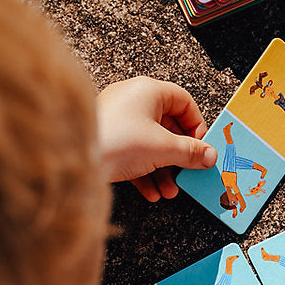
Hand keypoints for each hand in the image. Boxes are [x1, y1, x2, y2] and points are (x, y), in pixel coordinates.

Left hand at [97, 77, 216, 200]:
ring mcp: (119, 121)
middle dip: (179, 156)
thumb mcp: (163, 148)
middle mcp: (133, 101)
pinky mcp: (109, 141)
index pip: (184, 102)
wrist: (75, 159)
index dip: (197, 126)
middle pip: (168, 127)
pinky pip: (134, 156)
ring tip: (170, 190)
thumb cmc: (116, 140)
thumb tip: (209, 155)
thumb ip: (191, 152)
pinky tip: (152, 192)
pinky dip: (145, 174)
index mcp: (149, 91)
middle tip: (188, 172)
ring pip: (151, 145)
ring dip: (164, 171)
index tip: (202, 147)